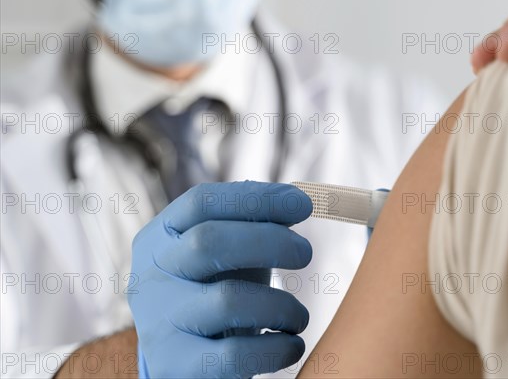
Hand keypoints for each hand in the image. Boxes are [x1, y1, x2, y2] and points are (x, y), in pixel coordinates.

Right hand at [128, 181, 312, 378]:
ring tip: (298, 316)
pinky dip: (277, 348)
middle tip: (305, 252)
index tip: (303, 204)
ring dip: (281, 305)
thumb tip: (298, 199)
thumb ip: (253, 224)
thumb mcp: (226, 254)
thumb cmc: (214, 292)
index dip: (256, 198)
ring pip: (227, 301)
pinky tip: (290, 343)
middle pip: (208, 241)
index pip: (202, 202)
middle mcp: (149, 275)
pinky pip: (234, 356)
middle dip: (269, 240)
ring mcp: (157, 322)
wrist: (184, 360)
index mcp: (159, 238)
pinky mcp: (173, 366)